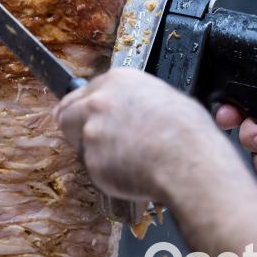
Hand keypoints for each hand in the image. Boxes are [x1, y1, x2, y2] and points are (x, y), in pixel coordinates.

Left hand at [53, 68, 233, 202]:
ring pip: (80, 144)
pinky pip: (95, 169)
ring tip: (127, 159)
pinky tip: (132, 172)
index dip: (82, 107)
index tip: (80, 115)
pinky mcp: (92, 161)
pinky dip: (108, 174)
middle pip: (66, 113)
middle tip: (86, 140)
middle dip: (73, 127)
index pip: (83, 92)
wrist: (189, 162)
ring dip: (95, 152)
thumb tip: (132, 108)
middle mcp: (98, 103)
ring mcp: (92, 132)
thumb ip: (134, 99)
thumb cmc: (188, 133)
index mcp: (117, 81)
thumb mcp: (165, 97)